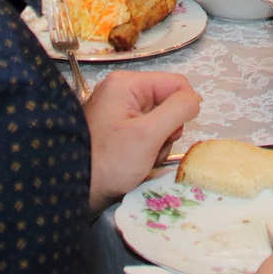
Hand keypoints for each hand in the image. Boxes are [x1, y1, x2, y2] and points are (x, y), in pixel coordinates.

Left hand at [83, 71, 199, 209]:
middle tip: (151, 147)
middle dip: (167, 130)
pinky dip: (148, 148)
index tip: (173, 133)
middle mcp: (122, 91)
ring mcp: (120, 110)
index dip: (184, 108)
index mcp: (126, 84)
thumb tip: (196, 100)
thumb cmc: (108, 162)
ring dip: (159, 142)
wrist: (77, 189)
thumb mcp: (148, 134)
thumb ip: (177, 111)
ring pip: (161, 121)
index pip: (176, 84)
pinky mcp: (119, 127)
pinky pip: (148, 132)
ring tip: (142, 158)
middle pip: (168, 103)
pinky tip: (136, 161)